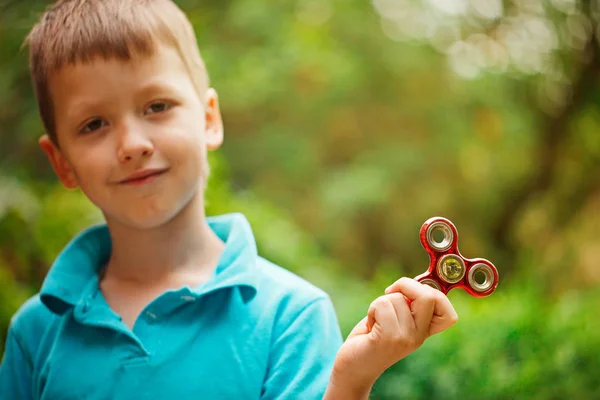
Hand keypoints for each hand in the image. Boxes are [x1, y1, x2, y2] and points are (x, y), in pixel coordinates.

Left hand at [329, 278, 457, 394]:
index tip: (413, 294)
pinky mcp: (389, 338)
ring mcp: (406, 338)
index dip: (436, 296)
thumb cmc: (370, 338)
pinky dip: (372, 309)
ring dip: (380, 302)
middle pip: (429, 296)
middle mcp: (419, 336)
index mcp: (424, 331)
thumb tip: (414, 283)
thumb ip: (407, 304)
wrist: (353, 368)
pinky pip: (382, 305)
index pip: (449, 315)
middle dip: (406, 285)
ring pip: (398, 298)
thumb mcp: (395, 319)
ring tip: (376, 320)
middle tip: (390, 293)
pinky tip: (371, 325)